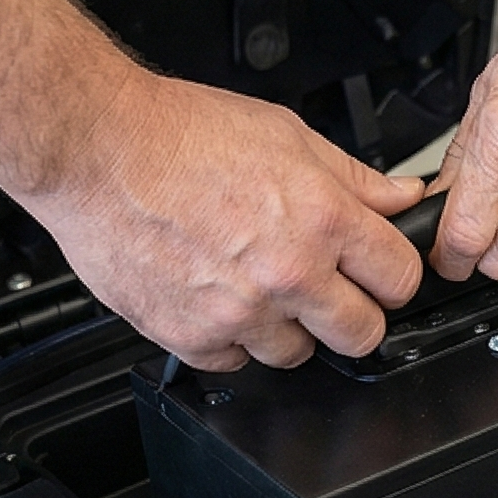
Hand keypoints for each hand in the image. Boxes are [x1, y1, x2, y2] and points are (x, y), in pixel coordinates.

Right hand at [33, 69, 425, 368]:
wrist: (94, 149)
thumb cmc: (178, 134)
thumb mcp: (285, 134)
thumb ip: (354, 178)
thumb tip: (403, 199)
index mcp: (321, 220)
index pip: (401, 279)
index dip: (393, 276)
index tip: (378, 274)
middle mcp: (287, 274)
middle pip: (362, 335)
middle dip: (352, 315)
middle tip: (326, 291)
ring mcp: (241, 314)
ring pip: (297, 355)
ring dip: (286, 327)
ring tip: (255, 281)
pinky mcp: (194, 339)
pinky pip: (236, 363)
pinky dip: (231, 337)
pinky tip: (216, 295)